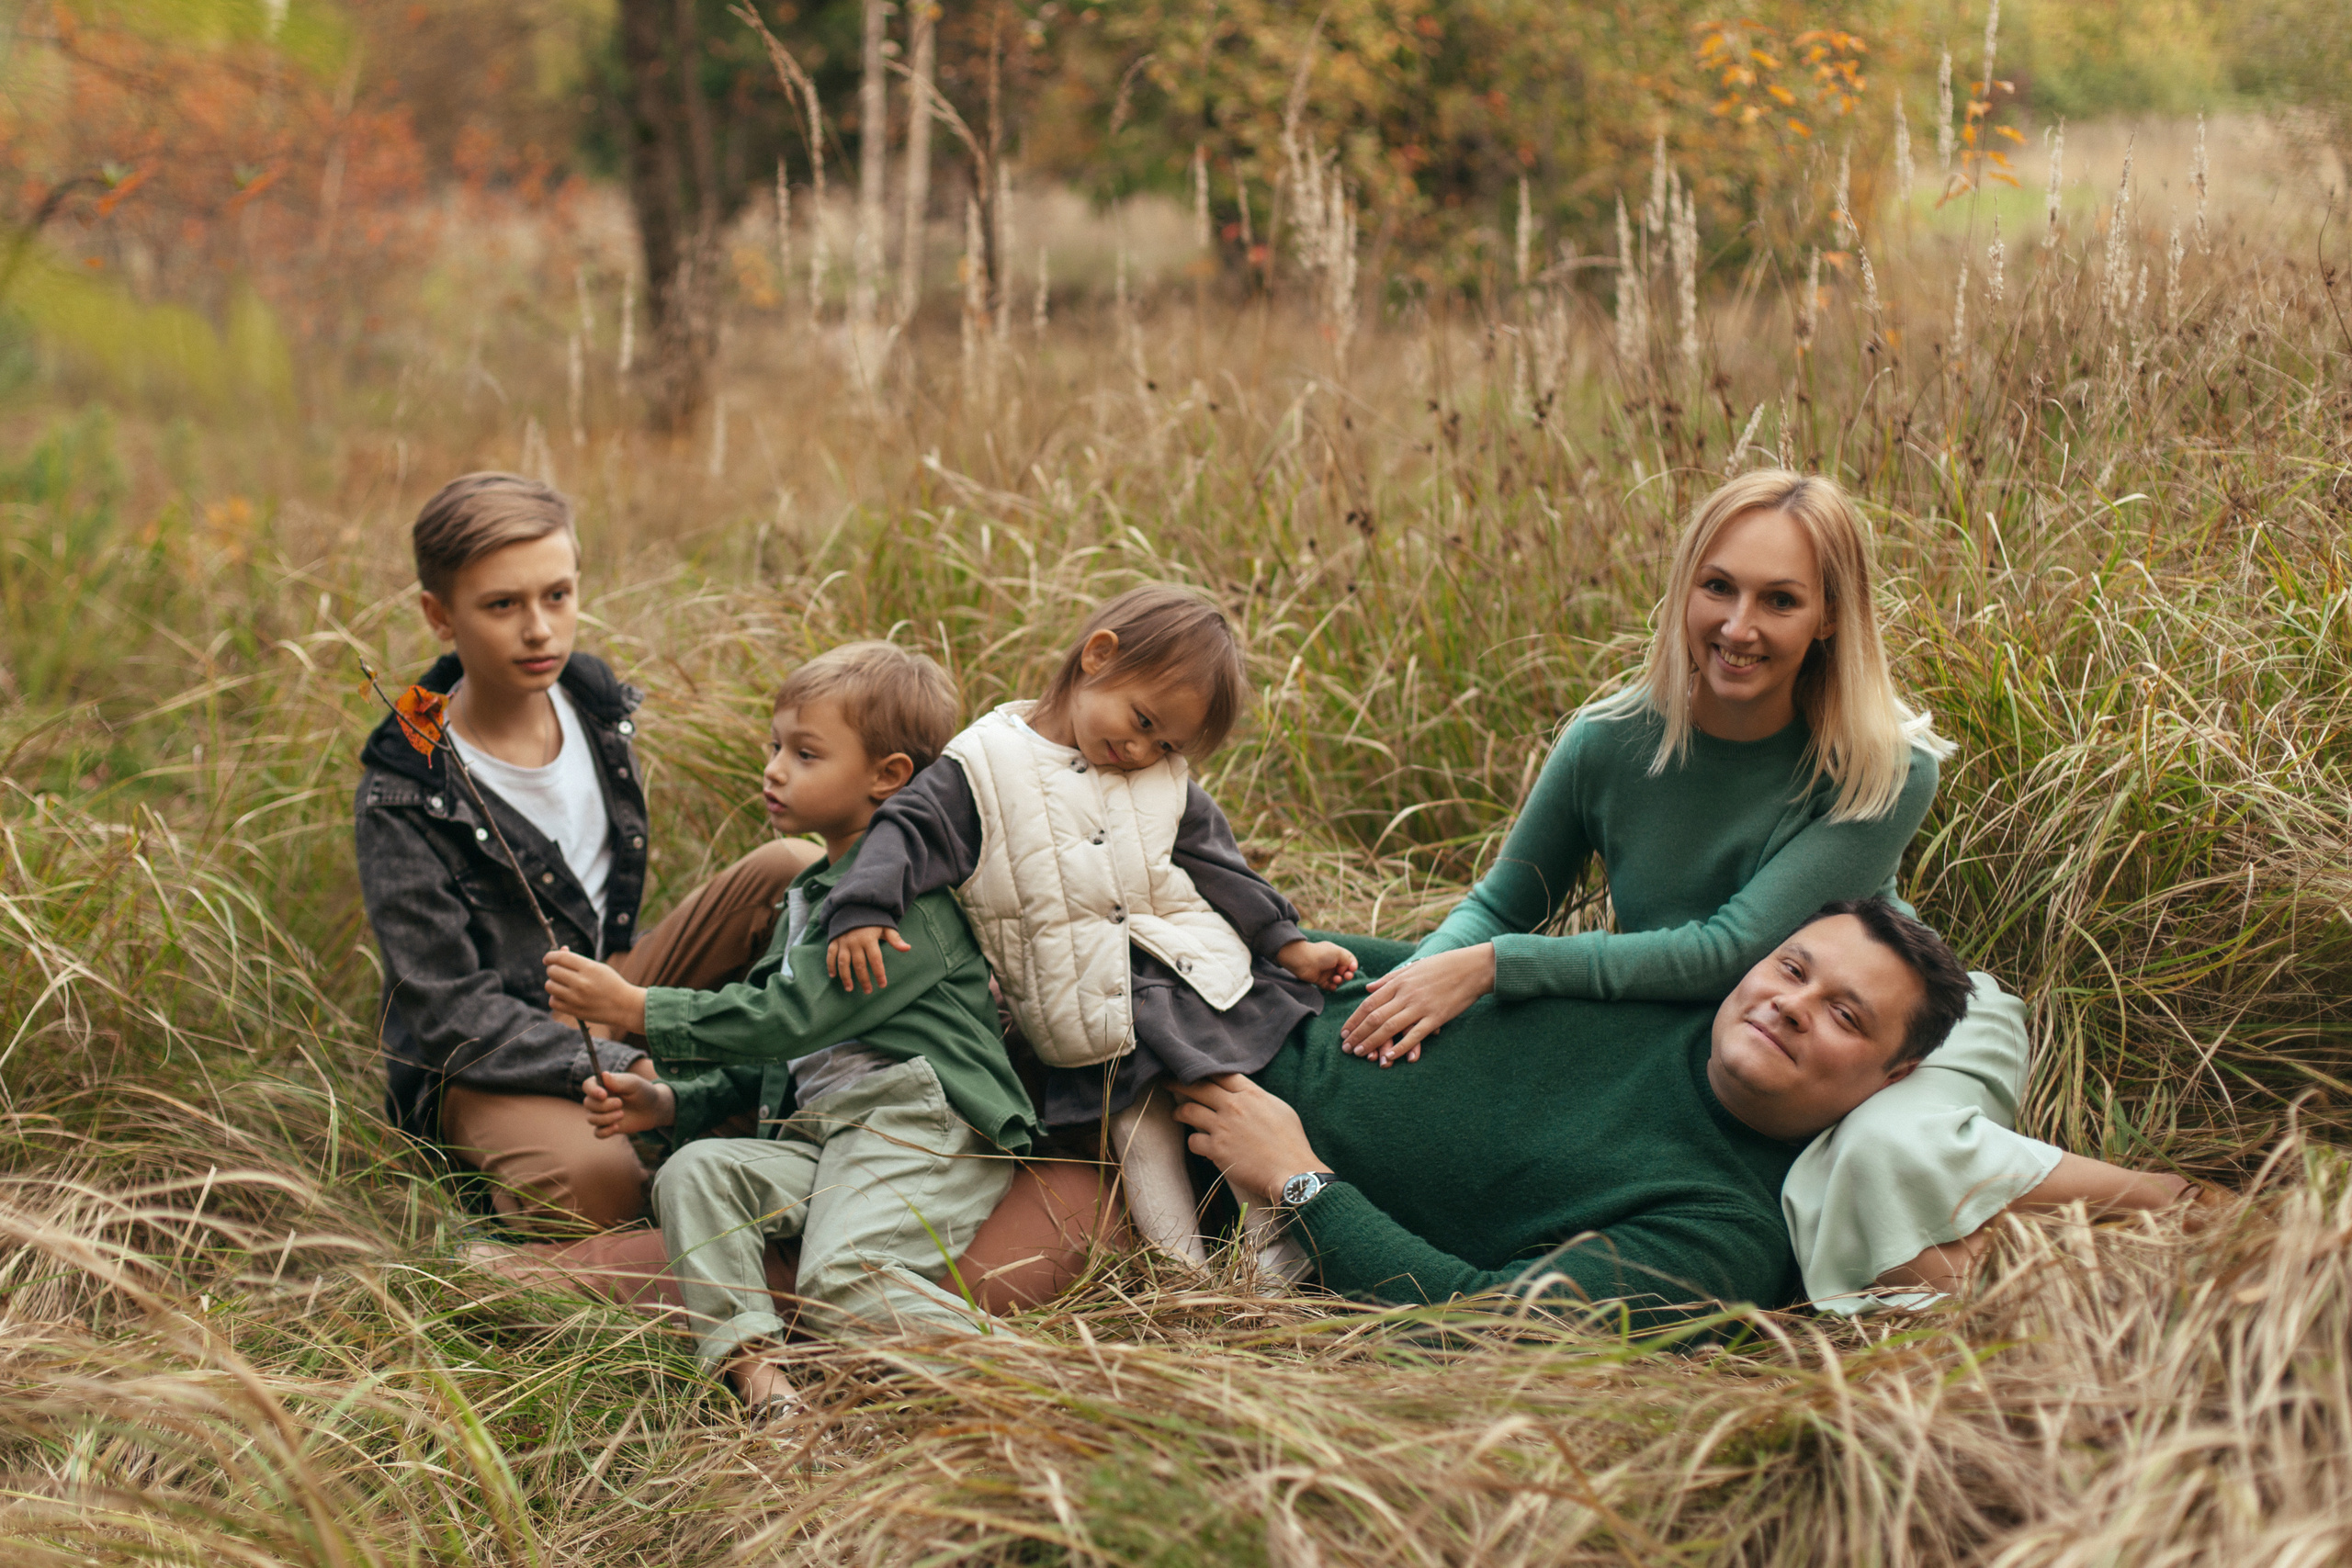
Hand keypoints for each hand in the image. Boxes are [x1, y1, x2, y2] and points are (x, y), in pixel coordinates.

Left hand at [544, 949, 650, 1035]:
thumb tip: (559, 951)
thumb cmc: (610, 983)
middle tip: (559, 972)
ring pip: (550, 986)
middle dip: (553, 969)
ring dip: (553, 983)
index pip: (560, 958)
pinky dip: (555, 998)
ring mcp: (576, 998)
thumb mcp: (598, 967)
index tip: (548, 959)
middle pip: (552, 971)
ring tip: (563, 984)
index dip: (550, 956)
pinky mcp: (574, 1011)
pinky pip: (553, 1002)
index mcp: (589, 968)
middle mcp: (581, 982)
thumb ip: (577, 960)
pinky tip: (564, 996)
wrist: (624, 1006)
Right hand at [581, 1069, 674, 1137]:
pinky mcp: (607, 1127)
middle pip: (588, 1103)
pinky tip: (617, 1127)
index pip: (587, 1086)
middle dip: (604, 1106)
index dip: (592, 1091)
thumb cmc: (643, 1092)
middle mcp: (598, 1099)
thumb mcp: (634, 1084)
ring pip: (591, 1119)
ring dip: (606, 1118)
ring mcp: (601, 1114)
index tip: (604, 1095)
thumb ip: (619, 1081)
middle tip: (620, 1103)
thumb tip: (603, 1075)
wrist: (653, 1109)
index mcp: (603, 1085)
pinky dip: (605, 1131)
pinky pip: (598, 1133)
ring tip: (622, 1114)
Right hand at [826, 925, 910, 992]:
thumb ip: (895, 939)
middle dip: (864, 979)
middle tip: (868, 991)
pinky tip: (833, 976)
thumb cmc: (872, 920)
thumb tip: (907, 948)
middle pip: (859, 964)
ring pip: (843, 962)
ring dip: (846, 977)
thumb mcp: (885, 927)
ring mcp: (843, 942)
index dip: (879, 973)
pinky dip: (830, 965)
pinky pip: (830, 955)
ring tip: (850, 989)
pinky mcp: (834, 941)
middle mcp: (855, 941)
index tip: (882, 985)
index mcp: (869, 939)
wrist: (854, 906)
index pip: (875, 960)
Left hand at [1169, 1075, 1326, 1203]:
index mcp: (1251, 1094)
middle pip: (1198, 1087)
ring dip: (1180, 1112)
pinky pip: (1193, 1141)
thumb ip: (1258, 1098)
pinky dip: (1194, 1142)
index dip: (1204, 1070)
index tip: (1194, 1070)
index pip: (1220, 1073)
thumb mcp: (1280, 1109)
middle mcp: (1233, 1106)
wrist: (1292, 1173)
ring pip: (1189, 1111)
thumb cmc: (1291, 1143)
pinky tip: (1198, 1144)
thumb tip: (1245, 1095)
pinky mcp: (1216, 1149)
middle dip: (1178, 1082)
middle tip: (1167, 1081)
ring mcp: (1223, 1127)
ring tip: (1177, 1114)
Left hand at [1276, 938, 1359, 991]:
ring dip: (1339, 981)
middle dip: (1348, 974)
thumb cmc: (1320, 954)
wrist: (1302, 961)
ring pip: (1338, 979)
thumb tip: (1351, 966)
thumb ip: (1348, 959)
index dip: (1353, 965)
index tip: (1352, 968)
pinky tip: (1332, 986)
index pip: (1349, 960)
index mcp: (1337, 953)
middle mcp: (1332, 962)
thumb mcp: (1338, 953)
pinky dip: (1332, 987)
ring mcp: (1326, 972)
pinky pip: (1329, 986)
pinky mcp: (1320, 980)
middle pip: (1345, 971)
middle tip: (1347, 976)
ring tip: (1336, 979)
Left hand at [1338, 943, 1495, 1066]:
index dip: (1354, 1019)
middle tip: (1346, 1048)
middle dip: (1358, 1034)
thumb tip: (1367, 988)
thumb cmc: (1442, 966)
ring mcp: (1421, 1006)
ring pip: (1390, 1027)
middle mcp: (1406, 994)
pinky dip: (1401, 1047)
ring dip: (1373, 1042)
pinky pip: (1415, 1035)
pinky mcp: (1436, 1017)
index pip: (1369, 1003)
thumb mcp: (1412, 968)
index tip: (1344, 1032)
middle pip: (1375, 1017)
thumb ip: (1388, 979)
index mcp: (1398, 982)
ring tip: (1360, 1053)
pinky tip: (1390, 1056)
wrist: (1472, 968)